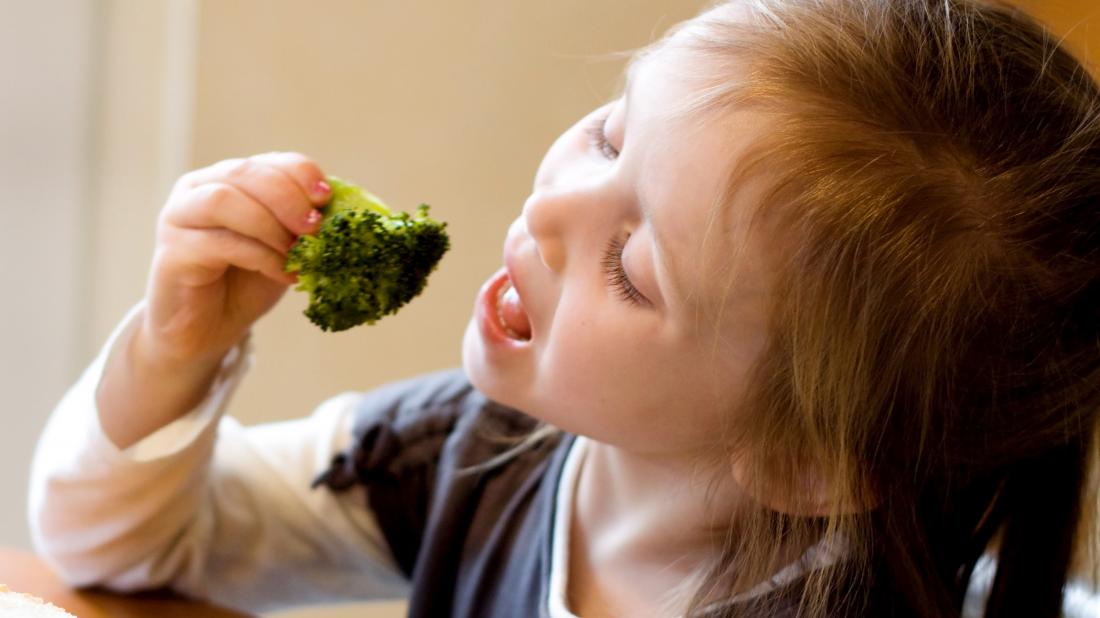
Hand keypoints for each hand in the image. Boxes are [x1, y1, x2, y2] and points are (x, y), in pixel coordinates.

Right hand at [138, 152, 330, 369]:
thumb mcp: (282, 247)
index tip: (326, 198)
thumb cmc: (245, 284)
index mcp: (228, 180)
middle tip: (314, 228)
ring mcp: (179, 217)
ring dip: (270, 225)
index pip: (268, 162)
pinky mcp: (173, 251)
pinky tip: (283, 274)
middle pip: (245, 173)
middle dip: (287, 198)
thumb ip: (301, 225)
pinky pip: (219, 243)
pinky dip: (260, 256)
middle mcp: (198, 189)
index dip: (300, 174)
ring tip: (297, 253)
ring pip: (224, 200)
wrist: (207, 331)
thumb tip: (339, 210)